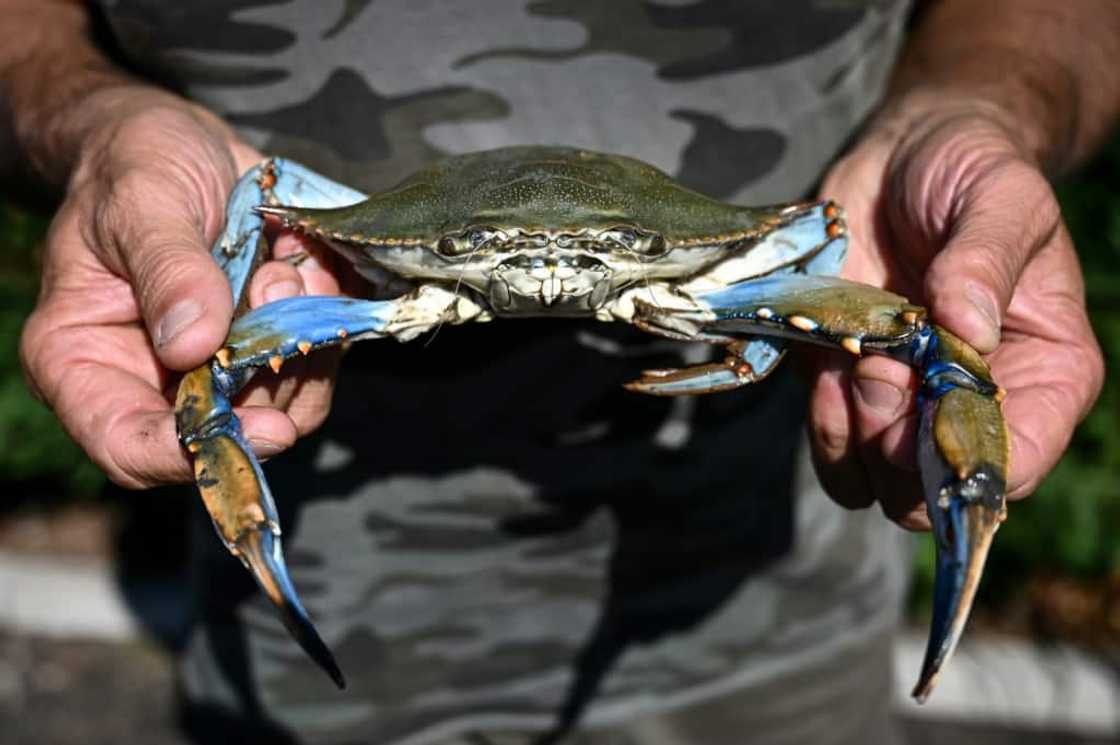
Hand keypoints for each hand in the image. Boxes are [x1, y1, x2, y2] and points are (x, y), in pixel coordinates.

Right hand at [19, 90, 342, 487]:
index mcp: (85, 358)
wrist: (180, 140)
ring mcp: (217, 367)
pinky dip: (326, 319)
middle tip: (278, 287)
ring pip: (284, 403)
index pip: (127, 445)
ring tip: (283, 264)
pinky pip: (316, 363)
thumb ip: (167, 269)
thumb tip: (192, 345)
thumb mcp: (141, 200)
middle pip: (224, 434)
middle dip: (270, 375)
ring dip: (303, 339)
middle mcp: (152, 379)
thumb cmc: (134, 163)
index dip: (192, 454)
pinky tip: (304, 263)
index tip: (264, 427)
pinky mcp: (268, 346)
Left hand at [809, 100, 1103, 528]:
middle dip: (900, 449)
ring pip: (875, 484)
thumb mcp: (1001, 196)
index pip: (1016, 462)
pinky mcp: (846, 388)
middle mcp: (974, 404)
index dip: (965, 460)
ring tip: (857, 364)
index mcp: (1044, 373)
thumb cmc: (971, 172)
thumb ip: (987, 258)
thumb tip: (968, 326)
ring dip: (855, 438)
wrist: (901, 156)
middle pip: (935, 490)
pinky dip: (821, 420)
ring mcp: (906, 403)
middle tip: (882, 375)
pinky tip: (827, 366)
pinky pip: (830, 445)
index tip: (927, 413)